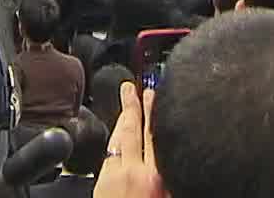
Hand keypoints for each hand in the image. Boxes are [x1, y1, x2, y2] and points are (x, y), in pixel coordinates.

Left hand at [95, 83, 164, 197]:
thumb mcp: (169, 195)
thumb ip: (171, 176)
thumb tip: (172, 158)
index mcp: (154, 175)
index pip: (154, 134)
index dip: (152, 111)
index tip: (152, 93)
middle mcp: (133, 171)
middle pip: (132, 130)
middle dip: (132, 106)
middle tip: (130, 87)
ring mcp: (114, 175)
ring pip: (117, 141)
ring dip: (120, 121)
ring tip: (124, 104)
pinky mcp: (101, 182)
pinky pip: (109, 155)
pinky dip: (114, 143)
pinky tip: (116, 137)